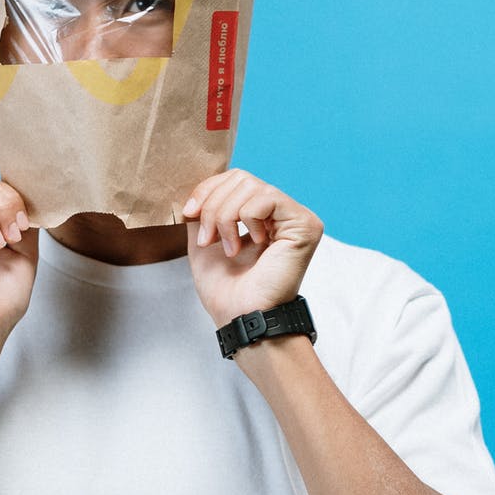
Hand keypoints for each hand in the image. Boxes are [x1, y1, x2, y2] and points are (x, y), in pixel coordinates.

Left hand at [183, 169, 323, 326]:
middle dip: (214, 205)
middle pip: (241, 178)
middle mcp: (280, 212)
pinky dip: (249, 219)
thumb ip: (202, 213)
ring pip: (252, 186)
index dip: (207, 189)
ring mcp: (295, 217)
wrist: (241, 316)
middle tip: (207, 239)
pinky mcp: (304, 223)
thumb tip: (194, 190)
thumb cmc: (226, 290)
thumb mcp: (203, 242)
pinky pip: (268, 198)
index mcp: (260, 215)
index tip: (189, 213)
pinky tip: (254, 245)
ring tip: (229, 249)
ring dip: (227, 217)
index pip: (234, 179)